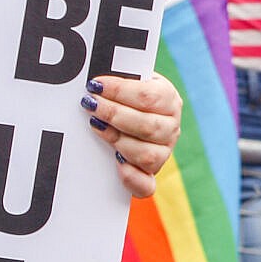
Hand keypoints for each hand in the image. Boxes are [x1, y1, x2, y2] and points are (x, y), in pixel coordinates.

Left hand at [85, 71, 180, 200]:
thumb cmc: (127, 96)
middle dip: (114, 114)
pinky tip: (115, 162)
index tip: (96, 85)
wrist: (131, 116)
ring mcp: (163, 153)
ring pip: (146, 154)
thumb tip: (100, 79)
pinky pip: (145, 185)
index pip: (149, 96)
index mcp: (169, 100)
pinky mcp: (150, 175)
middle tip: (90, 104)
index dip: (120, 90)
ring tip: (96, 126)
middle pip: (147, 125)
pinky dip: (130, 177)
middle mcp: (171, 128)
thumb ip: (122, 76)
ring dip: (118, 140)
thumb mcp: (130, 80)